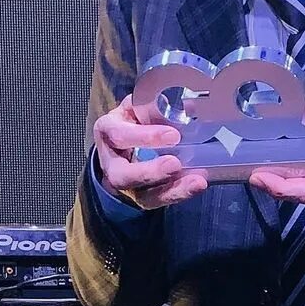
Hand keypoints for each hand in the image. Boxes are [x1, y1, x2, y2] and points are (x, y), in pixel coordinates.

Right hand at [92, 96, 208, 209]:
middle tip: (176, 164)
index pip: (120, 136)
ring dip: (172, 190)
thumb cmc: (132, 122)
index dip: (144, 137)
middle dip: (151, 172)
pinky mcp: (141, 198)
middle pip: (124, 175)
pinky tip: (196, 185)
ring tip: (197, 182)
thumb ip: (154, 106)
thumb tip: (189, 104)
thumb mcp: (136, 107)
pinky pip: (159, 201)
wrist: (121, 146)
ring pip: (143, 195)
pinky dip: (179, 193)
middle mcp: (111, 163)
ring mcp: (126, 185)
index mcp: (107, 132)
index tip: (173, 135)